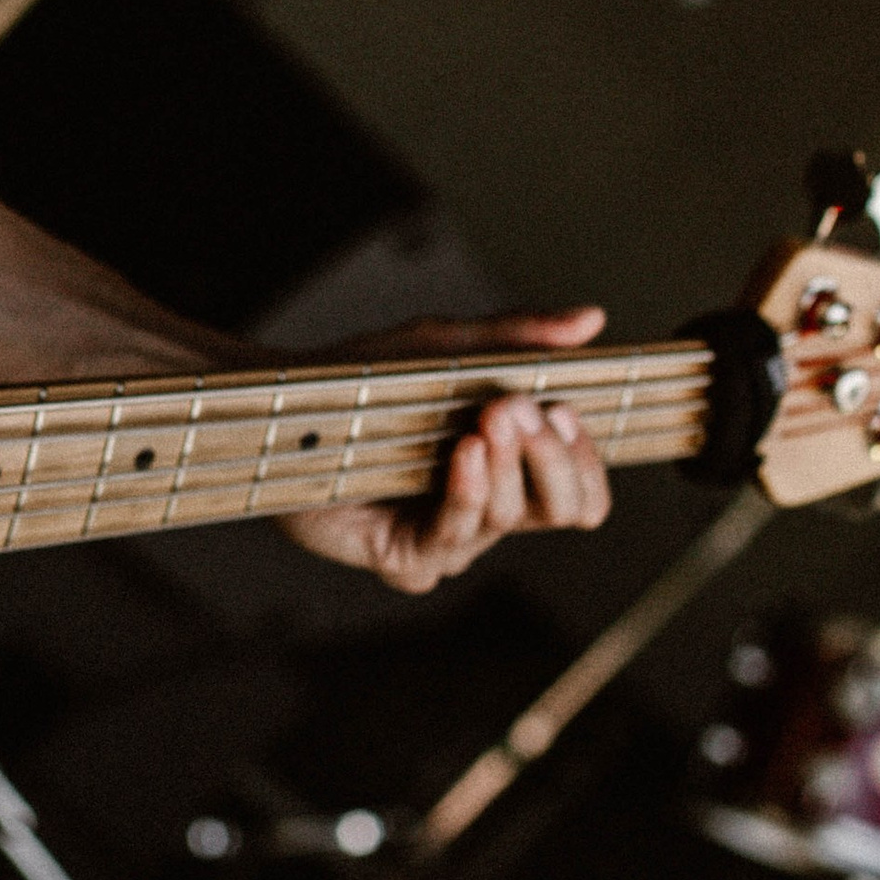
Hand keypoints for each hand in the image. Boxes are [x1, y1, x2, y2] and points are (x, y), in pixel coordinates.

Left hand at [279, 307, 612, 594]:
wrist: (285, 408)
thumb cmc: (366, 381)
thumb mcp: (447, 347)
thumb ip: (518, 336)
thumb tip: (594, 318)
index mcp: (511, 473)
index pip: (583, 490)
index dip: (586, 457)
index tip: (564, 406)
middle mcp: (489, 513)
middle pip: (566, 508)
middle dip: (553, 457)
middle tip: (520, 408)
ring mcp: (452, 542)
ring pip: (509, 516)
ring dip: (505, 463)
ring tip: (490, 416)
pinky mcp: (408, 560)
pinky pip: (454, 535)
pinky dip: (465, 490)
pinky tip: (464, 452)